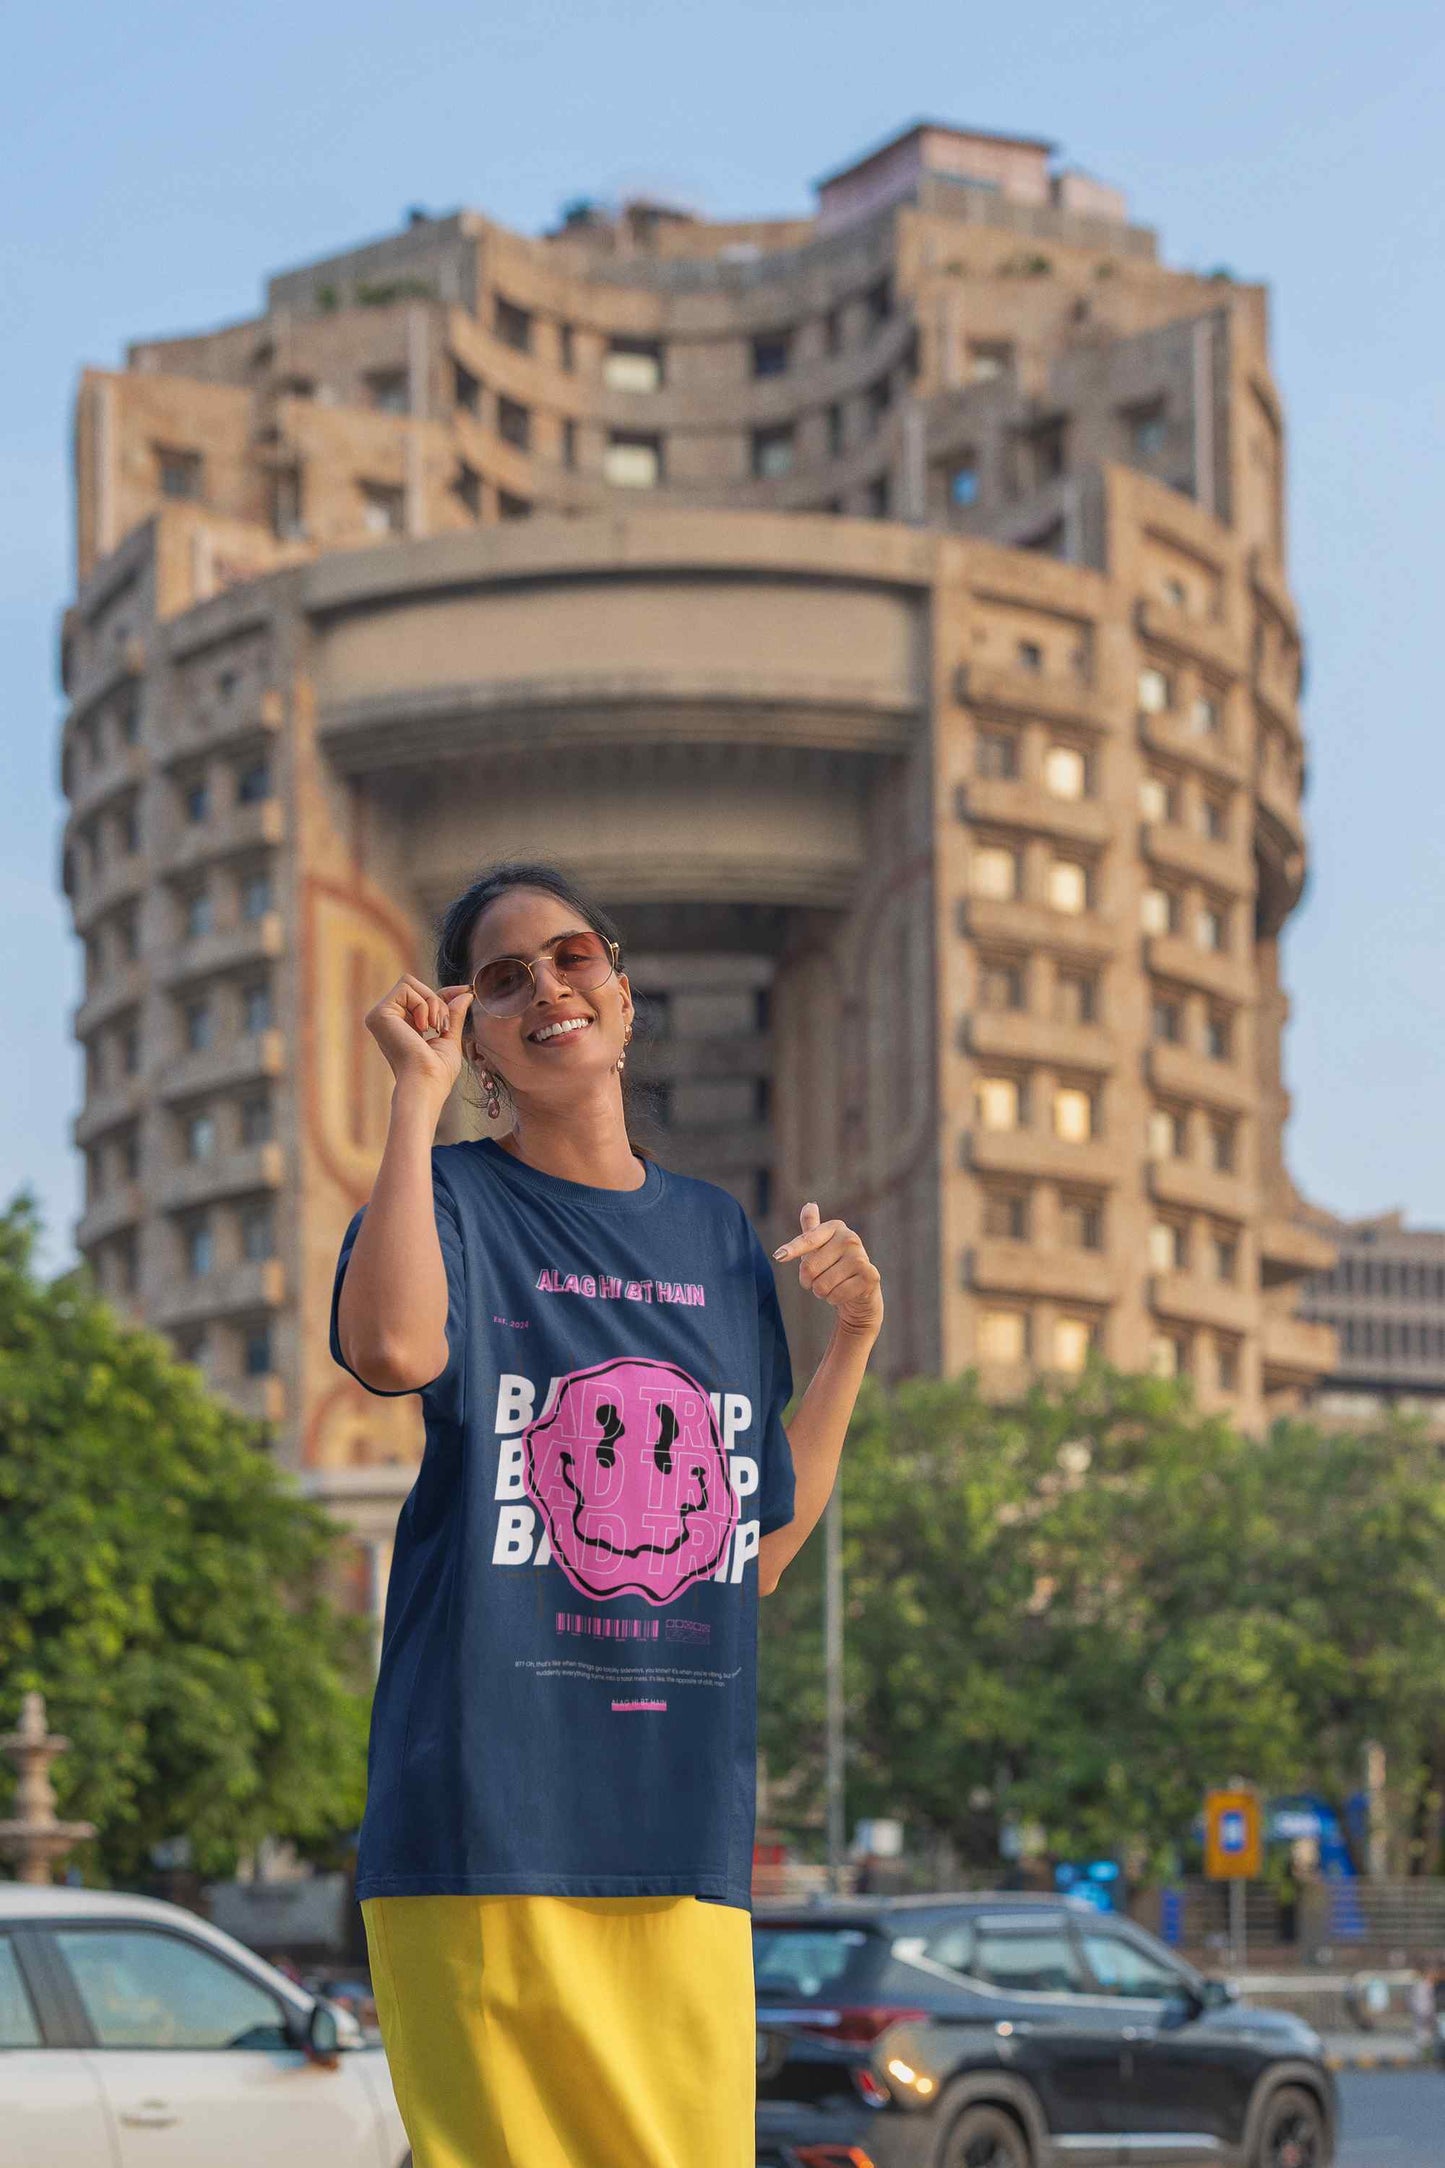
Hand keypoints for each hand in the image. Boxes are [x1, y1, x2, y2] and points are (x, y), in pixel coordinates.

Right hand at [364, 975, 474, 1100]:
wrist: (426, 1083)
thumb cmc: (437, 1072)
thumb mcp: (449, 1037)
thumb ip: (454, 1014)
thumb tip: (466, 994)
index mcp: (400, 1027)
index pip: (420, 998)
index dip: (443, 993)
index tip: (466, 992)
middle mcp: (387, 1020)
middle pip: (415, 986)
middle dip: (438, 1002)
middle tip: (443, 1026)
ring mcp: (380, 1017)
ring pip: (410, 984)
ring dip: (432, 1003)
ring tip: (435, 1028)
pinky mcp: (379, 1014)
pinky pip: (405, 988)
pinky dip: (422, 1004)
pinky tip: (423, 1027)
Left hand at [773, 1201, 883, 1342]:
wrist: (860, 1292)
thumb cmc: (834, 1267)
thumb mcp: (820, 1248)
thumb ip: (811, 1228)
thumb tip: (809, 1204)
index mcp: (836, 1227)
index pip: (808, 1239)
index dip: (792, 1249)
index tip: (778, 1256)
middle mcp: (850, 1238)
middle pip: (810, 1267)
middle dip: (809, 1281)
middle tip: (820, 1280)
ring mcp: (861, 1257)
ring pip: (822, 1284)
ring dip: (822, 1292)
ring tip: (833, 1287)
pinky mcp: (869, 1276)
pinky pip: (836, 1295)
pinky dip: (835, 1299)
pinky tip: (845, 1294)